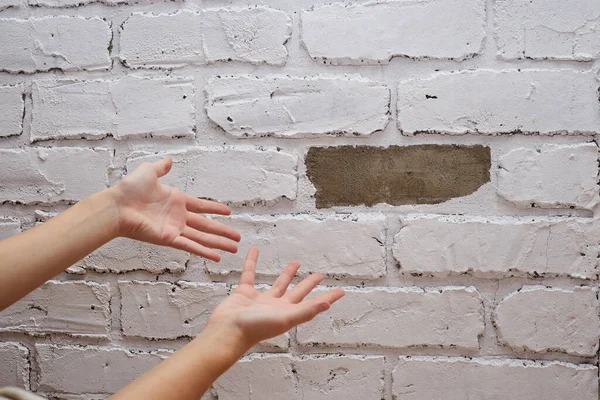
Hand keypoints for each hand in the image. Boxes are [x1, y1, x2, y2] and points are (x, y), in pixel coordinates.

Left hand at [108, 157, 240, 261]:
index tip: (228, 212)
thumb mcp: (148, 172)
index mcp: (176, 200)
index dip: (215, 209)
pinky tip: (217, 256)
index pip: (201, 206)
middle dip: (223, 231)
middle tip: (237, 237)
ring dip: (219, 243)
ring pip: (203, 238)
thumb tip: (169, 160)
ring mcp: (175, 229)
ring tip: (234, 248)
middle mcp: (178, 216)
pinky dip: (204, 251)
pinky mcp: (169, 239)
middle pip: (206, 225)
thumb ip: (161, 167)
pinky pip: (191, 246)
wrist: (117, 206)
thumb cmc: (129, 190)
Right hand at [205, 247, 344, 347]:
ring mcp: (260, 300)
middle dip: (309, 283)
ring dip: (287, 274)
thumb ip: (305, 311)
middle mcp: (277, 307)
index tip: (341, 291)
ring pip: (277, 283)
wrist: (227, 331)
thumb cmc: (255, 328)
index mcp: (288, 313)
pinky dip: (252, 262)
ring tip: (296, 263)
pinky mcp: (244, 292)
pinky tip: (255, 250)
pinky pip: (250, 273)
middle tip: (320, 274)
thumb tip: (327, 305)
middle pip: (297, 292)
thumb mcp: (285, 318)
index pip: (312, 303)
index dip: (327, 297)